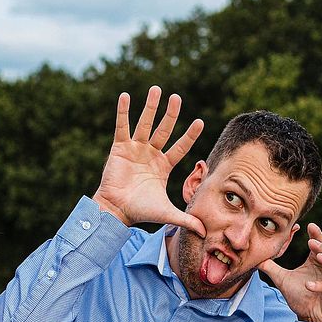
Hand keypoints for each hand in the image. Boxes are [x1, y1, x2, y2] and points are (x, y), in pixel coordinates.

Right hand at [92, 86, 205, 236]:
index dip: (189, 135)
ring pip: (145, 123)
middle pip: (163, 129)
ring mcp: (135, 149)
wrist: (116, 210)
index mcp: (163, 166)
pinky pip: (122, 126)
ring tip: (157, 89)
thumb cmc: (140, 211)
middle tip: (177, 97)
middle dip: (170, 114)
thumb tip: (205, 232)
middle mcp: (150, 154)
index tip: (200, 122)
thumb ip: (185, 218)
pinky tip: (126, 95)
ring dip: (150, 106)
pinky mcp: (119, 148)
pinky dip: (123, 111)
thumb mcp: (167, 213)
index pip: (180, 147)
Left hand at [257, 224, 321, 321]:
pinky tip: (310, 285)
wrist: (311, 319)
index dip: (316, 234)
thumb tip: (256, 260)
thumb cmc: (301, 298)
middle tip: (312, 242)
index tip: (310, 225)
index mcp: (319, 259)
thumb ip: (272, 268)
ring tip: (318, 257)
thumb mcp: (283, 280)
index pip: (319, 242)